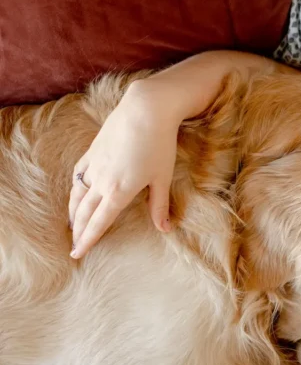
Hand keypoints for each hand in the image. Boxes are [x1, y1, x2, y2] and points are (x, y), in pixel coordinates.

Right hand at [69, 82, 179, 257]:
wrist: (145, 111)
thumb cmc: (160, 145)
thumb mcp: (163, 178)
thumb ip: (160, 206)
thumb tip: (165, 229)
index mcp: (119, 192)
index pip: (99, 223)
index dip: (88, 240)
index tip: (78, 254)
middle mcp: (101, 182)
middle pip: (84, 212)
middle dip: (78, 231)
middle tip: (74, 247)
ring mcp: (94, 165)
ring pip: (77, 195)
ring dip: (73, 212)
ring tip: (72, 225)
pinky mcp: (92, 151)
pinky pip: (79, 174)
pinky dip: (75, 188)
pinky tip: (75, 192)